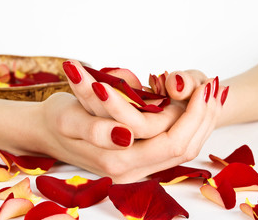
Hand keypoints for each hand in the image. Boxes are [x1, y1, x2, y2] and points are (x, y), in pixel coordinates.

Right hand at [33, 80, 227, 182]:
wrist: (44, 132)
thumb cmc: (56, 120)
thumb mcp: (69, 118)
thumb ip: (95, 130)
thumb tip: (125, 135)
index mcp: (116, 161)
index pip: (170, 142)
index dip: (191, 115)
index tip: (204, 86)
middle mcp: (129, 171)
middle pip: (182, 149)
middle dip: (202, 118)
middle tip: (213, 88)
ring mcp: (133, 169)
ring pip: (180, 151)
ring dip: (198, 123)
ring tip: (208, 95)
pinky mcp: (134, 161)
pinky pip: (169, 149)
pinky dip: (185, 128)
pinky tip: (190, 108)